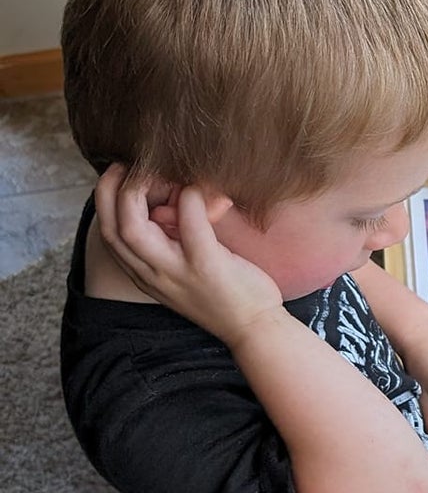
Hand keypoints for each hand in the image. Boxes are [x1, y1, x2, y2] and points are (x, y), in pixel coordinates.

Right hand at [93, 164, 281, 348]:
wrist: (254, 328)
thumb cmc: (226, 290)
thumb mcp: (186, 267)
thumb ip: (173, 237)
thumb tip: (176, 192)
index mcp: (144, 274)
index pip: (108, 235)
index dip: (106, 199)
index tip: (121, 175)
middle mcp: (152, 274)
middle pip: (111, 228)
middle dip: (109, 190)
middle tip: (127, 164)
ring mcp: (176, 272)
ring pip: (133, 229)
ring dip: (137, 192)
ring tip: (157, 172)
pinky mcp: (206, 266)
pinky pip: (189, 225)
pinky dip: (189, 199)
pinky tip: (198, 188)